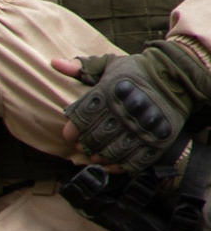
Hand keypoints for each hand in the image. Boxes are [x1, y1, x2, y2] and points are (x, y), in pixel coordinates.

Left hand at [53, 40, 210, 169]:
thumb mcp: (111, 64)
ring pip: (111, 152)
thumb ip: (82, 67)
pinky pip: (134, 161)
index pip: (80, 120)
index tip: (70, 134)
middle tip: (82, 146)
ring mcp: (143, 127)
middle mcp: (125, 111)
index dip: (71, 131)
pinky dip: (119, 167)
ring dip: (99, 157)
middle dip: (83, 145)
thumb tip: (53, 63)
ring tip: (95, 155)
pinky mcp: (158, 139)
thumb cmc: (137, 72)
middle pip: (93, 138)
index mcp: (109, 92)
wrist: (178, 75)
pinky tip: (111, 165)